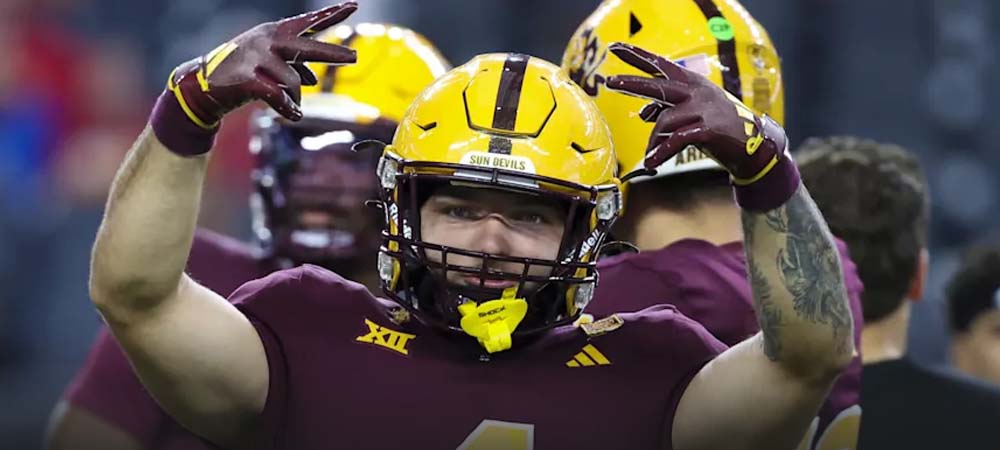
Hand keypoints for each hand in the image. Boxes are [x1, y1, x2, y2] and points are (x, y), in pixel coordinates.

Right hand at [152, 2, 358, 154]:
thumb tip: (314, 80)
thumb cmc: (241, 72)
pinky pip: (279, 97)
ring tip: (291, 105)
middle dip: (333, 54)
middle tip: (355, 57)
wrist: (202, 84)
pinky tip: (294, 115)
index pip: (308, 23)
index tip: (354, 5)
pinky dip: (289, 108)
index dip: (331, 14)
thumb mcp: (269, 64)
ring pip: (295, 83)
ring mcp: (256, 57)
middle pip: (308, 48)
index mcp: (275, 33)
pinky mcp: (246, 77)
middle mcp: (267, 40)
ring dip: (296, 98)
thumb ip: (293, 68)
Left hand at [603, 42, 786, 185]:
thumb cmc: (718, 128)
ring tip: (650, 158)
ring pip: (664, 122)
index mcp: (692, 83)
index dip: (637, 56)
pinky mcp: (709, 129)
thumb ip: (668, 110)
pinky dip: (662, 152)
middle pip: (658, 85)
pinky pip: (676, 140)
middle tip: (610, 81)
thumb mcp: (692, 113)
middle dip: (632, 84)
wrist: (753, 146)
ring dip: (653, 142)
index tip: (615, 47)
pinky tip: (652, 163)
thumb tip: (645, 113)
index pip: (660, 66)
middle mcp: (697, 91)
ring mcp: (704, 109)